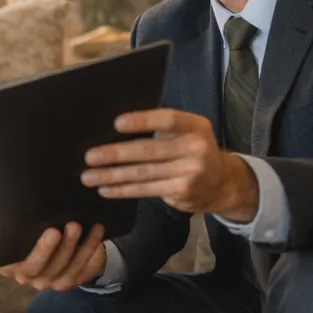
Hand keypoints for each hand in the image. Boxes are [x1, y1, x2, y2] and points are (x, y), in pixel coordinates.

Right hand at [0, 168, 105, 288]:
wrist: (54, 241)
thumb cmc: (22, 223)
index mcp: (5, 261)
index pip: (12, 261)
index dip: (31, 250)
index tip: (46, 231)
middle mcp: (25, 275)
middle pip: (37, 268)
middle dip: (51, 250)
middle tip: (60, 229)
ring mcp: (48, 280)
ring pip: (61, 269)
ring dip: (72, 249)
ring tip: (77, 226)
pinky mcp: (68, 279)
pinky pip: (80, 268)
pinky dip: (89, 250)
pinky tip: (95, 230)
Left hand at [81, 109, 257, 220]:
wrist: (223, 183)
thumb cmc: (194, 150)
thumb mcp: (188, 133)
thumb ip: (163, 129)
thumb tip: (114, 128)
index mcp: (195, 126)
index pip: (167, 120)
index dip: (142, 121)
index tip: (116, 124)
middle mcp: (196, 148)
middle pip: (149, 150)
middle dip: (116, 154)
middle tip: (90, 156)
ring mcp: (190, 172)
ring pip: (143, 173)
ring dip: (112, 175)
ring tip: (88, 176)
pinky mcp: (181, 191)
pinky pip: (146, 190)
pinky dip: (123, 190)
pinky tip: (105, 189)